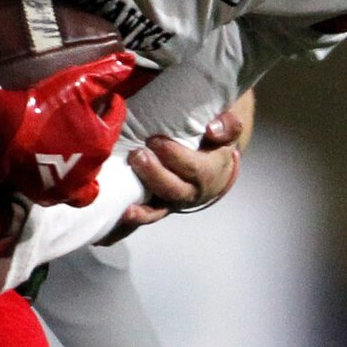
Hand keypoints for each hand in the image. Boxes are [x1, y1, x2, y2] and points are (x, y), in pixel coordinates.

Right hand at [0, 52, 134, 207]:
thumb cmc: (40, 105)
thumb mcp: (75, 83)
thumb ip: (106, 73)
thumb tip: (131, 60)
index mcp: (102, 141)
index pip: (117, 117)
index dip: (112, 102)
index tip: (104, 95)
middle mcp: (92, 168)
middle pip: (105, 145)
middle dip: (101, 130)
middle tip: (86, 116)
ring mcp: (70, 187)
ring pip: (91, 174)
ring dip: (88, 159)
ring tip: (75, 142)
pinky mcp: (50, 196)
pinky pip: (70, 194)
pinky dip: (71, 183)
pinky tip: (61, 167)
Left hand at [112, 107, 246, 235]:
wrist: (214, 167)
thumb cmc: (214, 144)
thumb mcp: (227, 130)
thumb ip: (228, 125)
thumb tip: (212, 129)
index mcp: (209, 172)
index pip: (194, 169)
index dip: (175, 156)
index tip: (156, 140)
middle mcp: (191, 192)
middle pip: (174, 190)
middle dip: (154, 174)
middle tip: (137, 155)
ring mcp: (173, 202)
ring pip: (158, 210)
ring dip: (141, 208)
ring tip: (126, 203)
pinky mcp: (158, 207)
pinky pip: (147, 217)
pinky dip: (133, 220)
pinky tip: (117, 220)